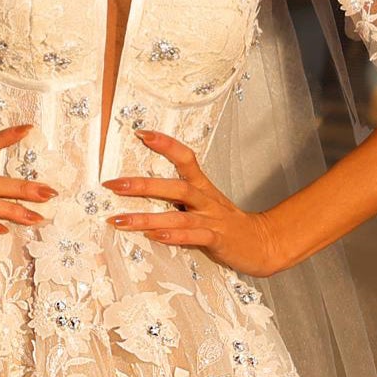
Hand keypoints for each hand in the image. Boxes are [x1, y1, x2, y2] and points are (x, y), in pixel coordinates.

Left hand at [107, 130, 288, 277]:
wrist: (263, 244)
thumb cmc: (228, 225)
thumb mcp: (205, 205)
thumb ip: (179, 199)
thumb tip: (145, 192)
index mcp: (203, 188)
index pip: (186, 158)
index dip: (166, 144)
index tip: (142, 133)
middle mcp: (206, 200)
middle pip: (175, 187)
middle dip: (142, 185)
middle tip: (113, 185)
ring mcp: (212, 220)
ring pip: (178, 215)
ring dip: (146, 218)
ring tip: (120, 220)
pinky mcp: (218, 240)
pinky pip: (193, 237)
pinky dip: (174, 236)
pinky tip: (155, 236)